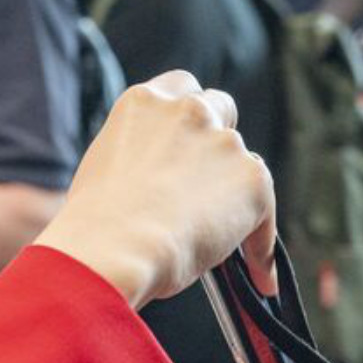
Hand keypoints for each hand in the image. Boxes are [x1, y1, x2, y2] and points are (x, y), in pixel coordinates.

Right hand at [34, 71, 275, 310]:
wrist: (114, 248)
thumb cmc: (96, 226)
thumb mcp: (105, 170)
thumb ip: (140, 160)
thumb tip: (157, 190)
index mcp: (144, 103)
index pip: (182, 89)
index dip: (191, 116)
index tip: (190, 139)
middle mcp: (188, 111)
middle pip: (223, 109)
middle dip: (220, 141)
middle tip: (212, 181)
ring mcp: (224, 143)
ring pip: (245, 165)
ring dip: (235, 194)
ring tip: (221, 240)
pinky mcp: (253, 180)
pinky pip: (266, 213)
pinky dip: (261, 241)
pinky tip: (256, 273)